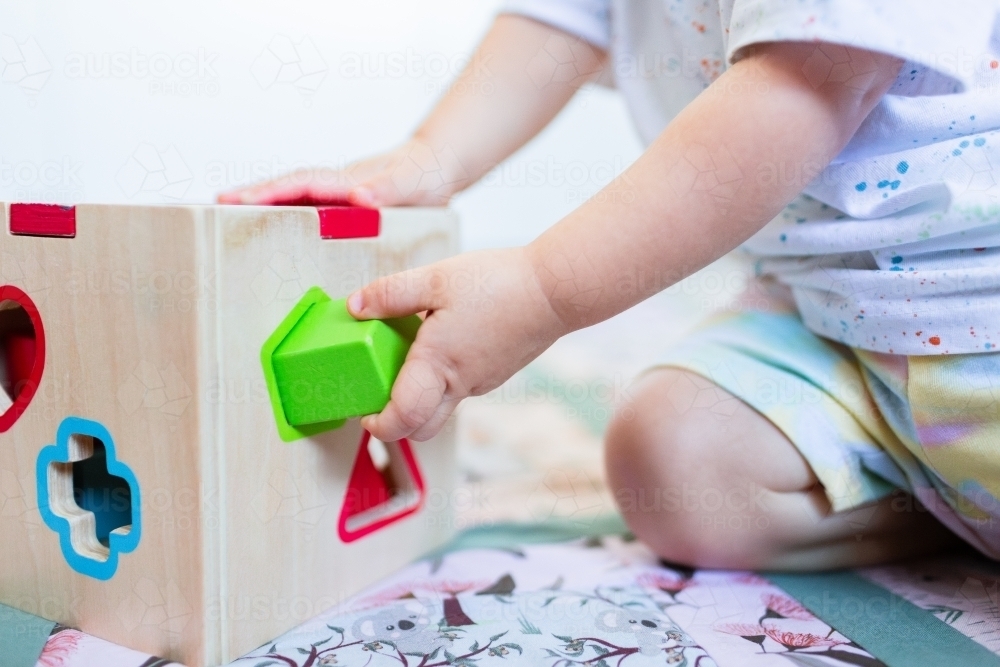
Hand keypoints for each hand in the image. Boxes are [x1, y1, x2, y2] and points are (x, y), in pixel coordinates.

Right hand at [217, 138, 469, 206]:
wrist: (439, 167)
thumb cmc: (426, 175)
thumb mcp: (412, 183)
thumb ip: (387, 189)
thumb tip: (357, 197)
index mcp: (346, 180)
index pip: (301, 185)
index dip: (271, 193)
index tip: (242, 201)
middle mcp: (335, 184)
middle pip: (287, 189)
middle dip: (253, 196)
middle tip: (216, 206)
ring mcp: (336, 194)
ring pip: (293, 198)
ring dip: (263, 205)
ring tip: (228, 215)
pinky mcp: (343, 206)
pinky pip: (307, 209)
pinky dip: (285, 214)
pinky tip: (271, 229)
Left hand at [348, 247, 564, 441]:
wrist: (556, 290)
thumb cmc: (500, 284)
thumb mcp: (436, 278)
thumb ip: (391, 293)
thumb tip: (355, 306)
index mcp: (438, 364)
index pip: (402, 419)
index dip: (378, 425)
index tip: (364, 414)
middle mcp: (460, 383)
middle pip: (421, 428)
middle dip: (396, 422)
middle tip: (377, 396)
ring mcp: (481, 383)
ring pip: (442, 407)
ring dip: (420, 395)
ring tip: (409, 354)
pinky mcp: (495, 373)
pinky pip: (461, 387)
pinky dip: (443, 378)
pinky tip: (443, 341)